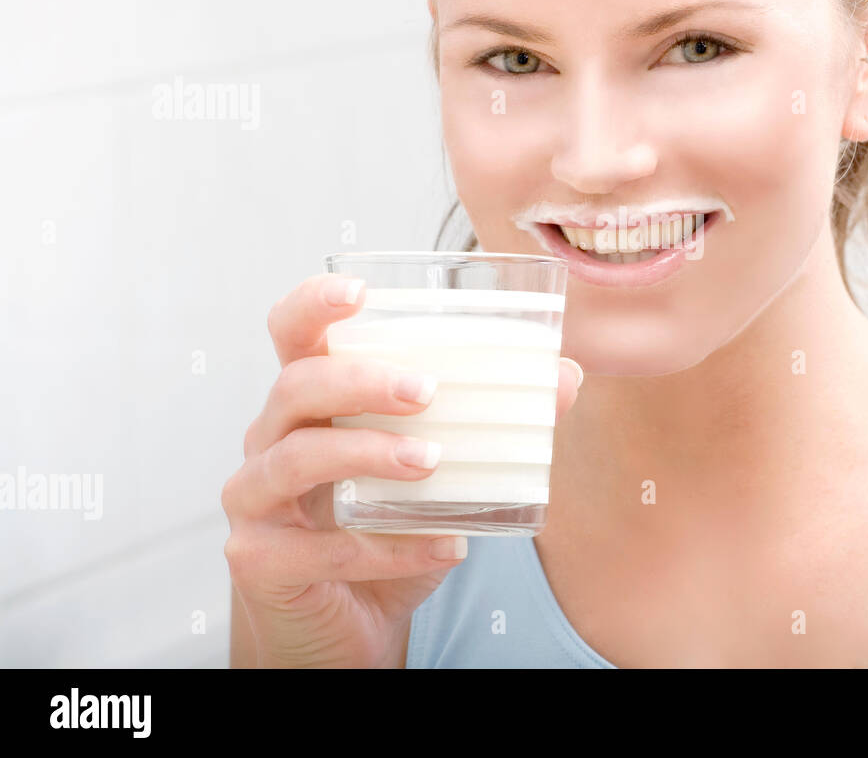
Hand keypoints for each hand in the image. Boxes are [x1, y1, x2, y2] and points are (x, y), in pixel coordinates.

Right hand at [222, 273, 583, 666]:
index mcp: (310, 402)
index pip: (292, 334)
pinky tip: (445, 547)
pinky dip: (386, 550)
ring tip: (430, 460)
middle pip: (294, 387)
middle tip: (425, 390)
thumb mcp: (441, 473)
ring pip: (293, 458)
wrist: (350, 624)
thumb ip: (492, 422)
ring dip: (366, 454)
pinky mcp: (258, 559)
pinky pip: (318, 549)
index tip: (358, 291)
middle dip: (359, 381)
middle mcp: (271, 440)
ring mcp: (255, 500)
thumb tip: (565, 376)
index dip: (313, 304)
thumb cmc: (385, 529)